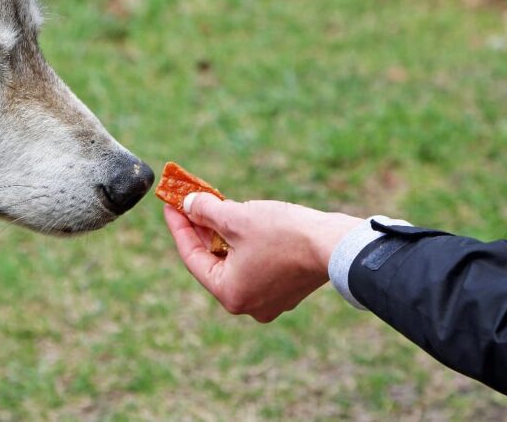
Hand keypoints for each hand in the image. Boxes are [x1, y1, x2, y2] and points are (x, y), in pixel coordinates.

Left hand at [163, 194, 362, 321]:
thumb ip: (206, 211)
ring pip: (234, 261)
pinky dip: (243, 243)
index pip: (192, 257)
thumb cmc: (284, 234)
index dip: (179, 226)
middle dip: (201, 229)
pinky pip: (254, 264)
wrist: (337, 244)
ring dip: (222, 234)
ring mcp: (269, 299)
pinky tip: (240, 219)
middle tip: (189, 202)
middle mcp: (247, 304)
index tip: (170, 204)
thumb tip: (188, 204)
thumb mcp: (236, 217)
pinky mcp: (287, 288)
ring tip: (212, 206)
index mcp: (229, 293)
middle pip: (213, 261)